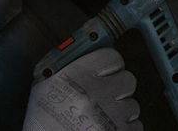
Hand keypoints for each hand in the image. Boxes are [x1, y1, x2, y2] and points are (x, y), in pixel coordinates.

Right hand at [23, 48, 141, 130]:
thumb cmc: (42, 125)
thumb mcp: (43, 89)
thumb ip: (66, 68)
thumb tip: (86, 53)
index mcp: (74, 77)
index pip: (111, 56)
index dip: (110, 63)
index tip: (108, 68)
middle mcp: (94, 94)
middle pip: (127, 80)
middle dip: (119, 87)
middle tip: (107, 94)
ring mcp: (108, 117)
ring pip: (132, 105)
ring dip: (120, 111)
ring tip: (103, 116)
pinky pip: (135, 126)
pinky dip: (124, 128)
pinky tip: (108, 128)